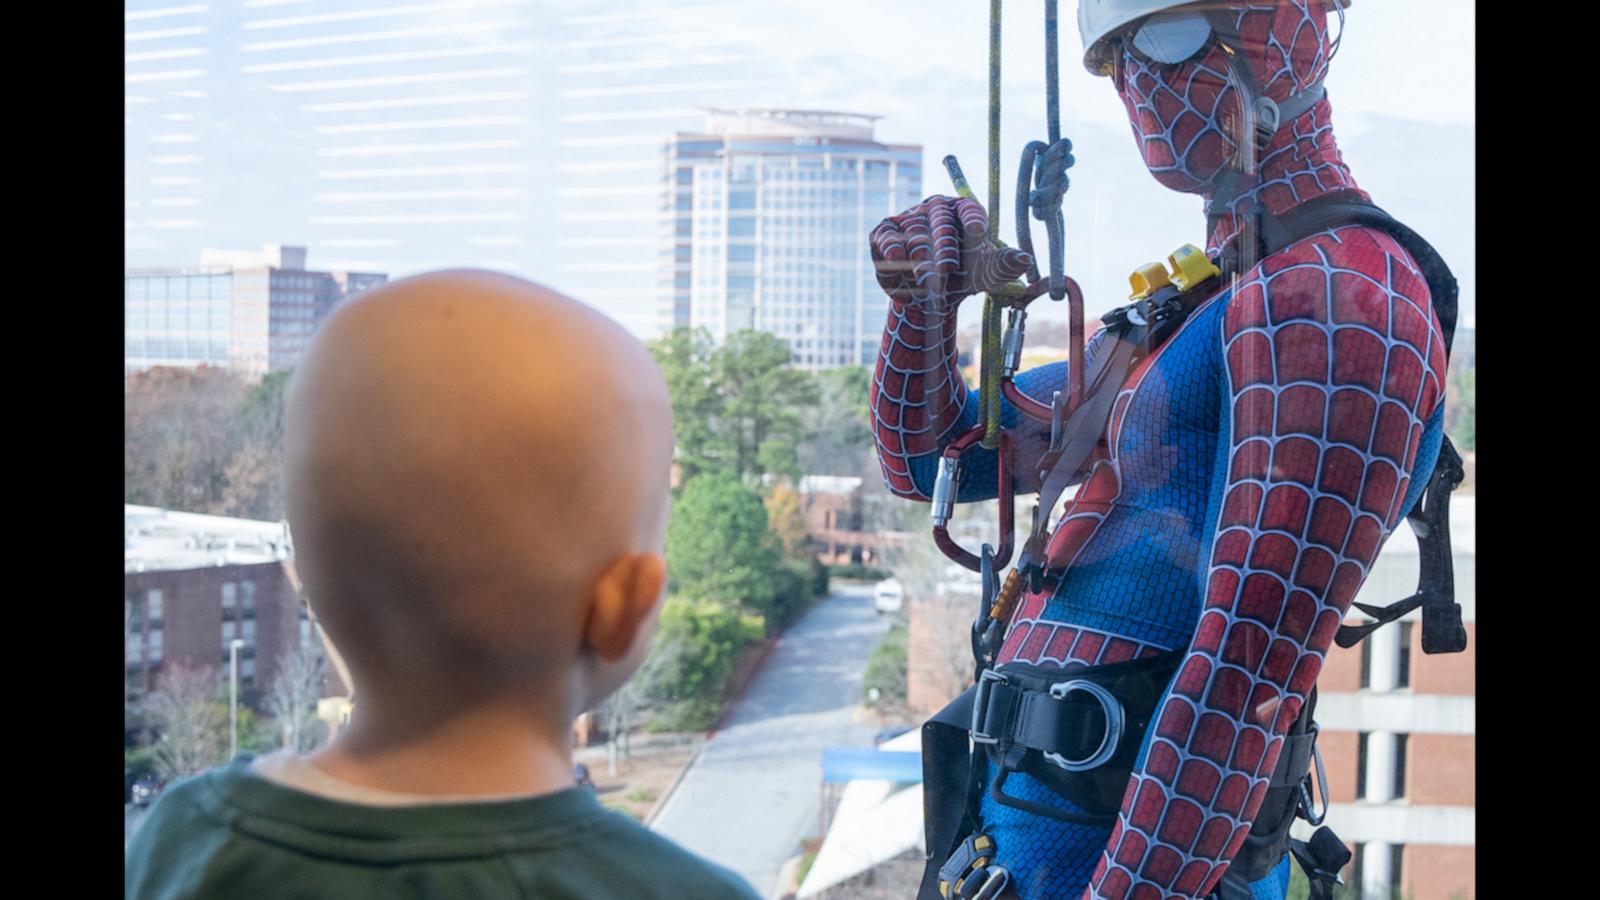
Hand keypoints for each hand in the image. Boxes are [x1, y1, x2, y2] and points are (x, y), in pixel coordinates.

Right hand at [869, 195, 1032, 309]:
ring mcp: (908, 220)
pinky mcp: (884, 234)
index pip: (968, 208)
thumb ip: (1004, 266)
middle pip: (939, 216)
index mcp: (963, 212)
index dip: (972, 217)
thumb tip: (1025, 259)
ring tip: (928, 278)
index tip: (978, 230)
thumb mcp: (985, 275)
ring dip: (921, 254)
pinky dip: (891, 245)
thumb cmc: (962, 279)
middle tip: (948, 267)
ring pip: (914, 230)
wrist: (929, 299)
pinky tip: (898, 258)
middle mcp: (934, 210)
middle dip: (944, 241)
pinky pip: (886, 235)